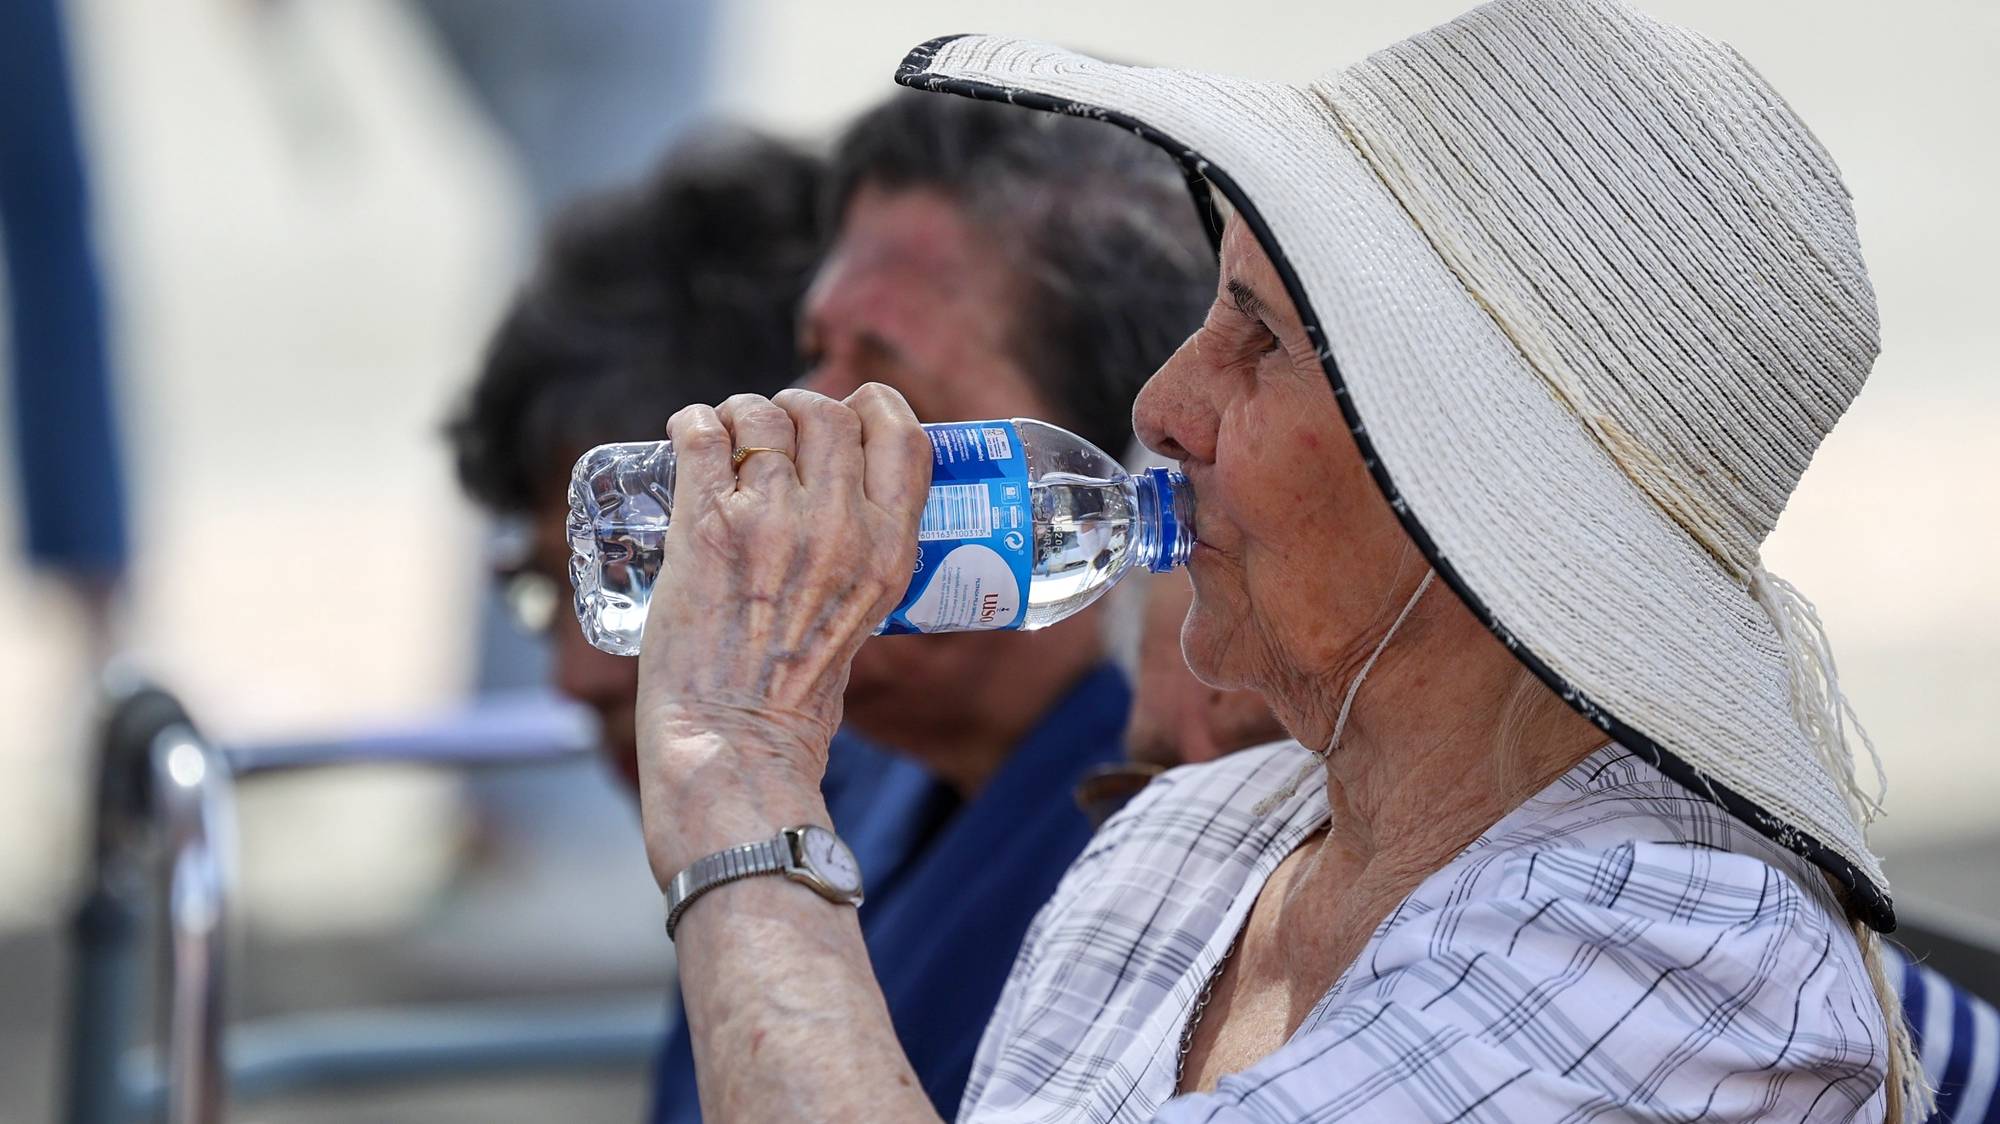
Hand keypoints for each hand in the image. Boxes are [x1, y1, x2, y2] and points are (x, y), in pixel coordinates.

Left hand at [633, 385, 930, 883]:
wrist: (733, 744)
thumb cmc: (795, 695)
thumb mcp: (868, 615)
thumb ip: (863, 556)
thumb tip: (841, 499)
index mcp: (891, 549)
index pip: (903, 434)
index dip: (873, 406)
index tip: (848, 413)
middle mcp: (840, 526)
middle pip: (826, 413)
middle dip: (795, 410)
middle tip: (771, 437)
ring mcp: (772, 521)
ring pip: (760, 414)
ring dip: (739, 416)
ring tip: (725, 442)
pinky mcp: (706, 526)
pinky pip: (701, 432)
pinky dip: (691, 423)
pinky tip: (689, 437)